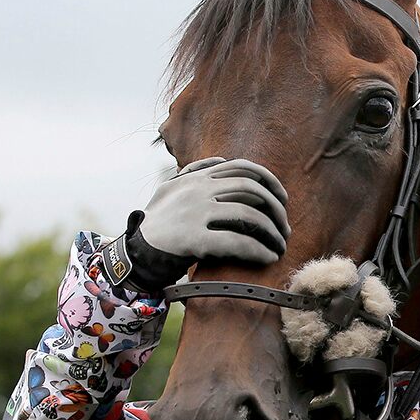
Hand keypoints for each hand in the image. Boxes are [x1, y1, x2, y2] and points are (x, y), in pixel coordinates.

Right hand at [102, 157, 290, 291]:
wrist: (134, 253)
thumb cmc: (157, 224)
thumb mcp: (170, 189)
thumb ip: (194, 172)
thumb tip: (220, 161)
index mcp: (195, 177)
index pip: (241, 167)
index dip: (268, 180)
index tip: (282, 198)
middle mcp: (197, 190)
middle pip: (251, 189)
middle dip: (276, 208)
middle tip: (285, 228)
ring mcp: (195, 214)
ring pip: (249, 216)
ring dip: (272, 233)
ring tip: (280, 246)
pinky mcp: (194, 240)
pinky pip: (237, 243)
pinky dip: (258, 251)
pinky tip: (268, 258)